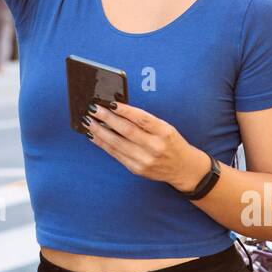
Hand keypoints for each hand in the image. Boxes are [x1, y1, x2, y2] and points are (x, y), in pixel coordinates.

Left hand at [82, 101, 210, 190]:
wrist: (183, 168)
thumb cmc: (172, 143)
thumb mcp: (165, 128)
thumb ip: (144, 121)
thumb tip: (117, 109)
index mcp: (164, 132)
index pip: (141, 118)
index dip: (124, 110)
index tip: (110, 102)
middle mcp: (155, 146)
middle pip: (126, 130)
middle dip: (107, 118)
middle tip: (93, 108)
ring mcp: (145, 160)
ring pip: (117, 143)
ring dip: (99, 131)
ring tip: (88, 121)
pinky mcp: (136, 169)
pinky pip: (115, 154)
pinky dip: (102, 144)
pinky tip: (93, 136)